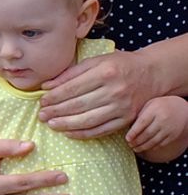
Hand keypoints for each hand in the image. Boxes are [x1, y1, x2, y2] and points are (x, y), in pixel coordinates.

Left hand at [39, 50, 157, 138]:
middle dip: (56, 111)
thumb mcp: (97, 61)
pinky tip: (67, 132)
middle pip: (78, 105)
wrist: (151, 74)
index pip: (72, 88)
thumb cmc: (120, 65)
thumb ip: (71, 72)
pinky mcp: (126, 119)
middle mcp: (115, 90)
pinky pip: (100, 130)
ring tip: (51, 124)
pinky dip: (81, 134)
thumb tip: (46, 86)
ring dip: (65, 124)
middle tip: (42, 115)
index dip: (54, 97)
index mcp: (106, 72)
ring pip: (87, 120)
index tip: (42, 101)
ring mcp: (121, 107)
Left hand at [126, 96, 187, 161]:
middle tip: (129, 144)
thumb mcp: (150, 105)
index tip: (127, 138)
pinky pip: (161, 144)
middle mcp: (163, 119)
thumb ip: (140, 114)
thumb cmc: (160, 106)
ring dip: (142, 147)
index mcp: (155, 110)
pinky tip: (145, 147)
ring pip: (153, 141)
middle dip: (136, 141)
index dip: (133, 132)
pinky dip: (151, 147)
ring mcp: (169, 128)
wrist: (181, 108)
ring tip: (135, 148)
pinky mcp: (173, 135)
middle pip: (147, 134)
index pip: (142, 123)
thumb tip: (127, 127)